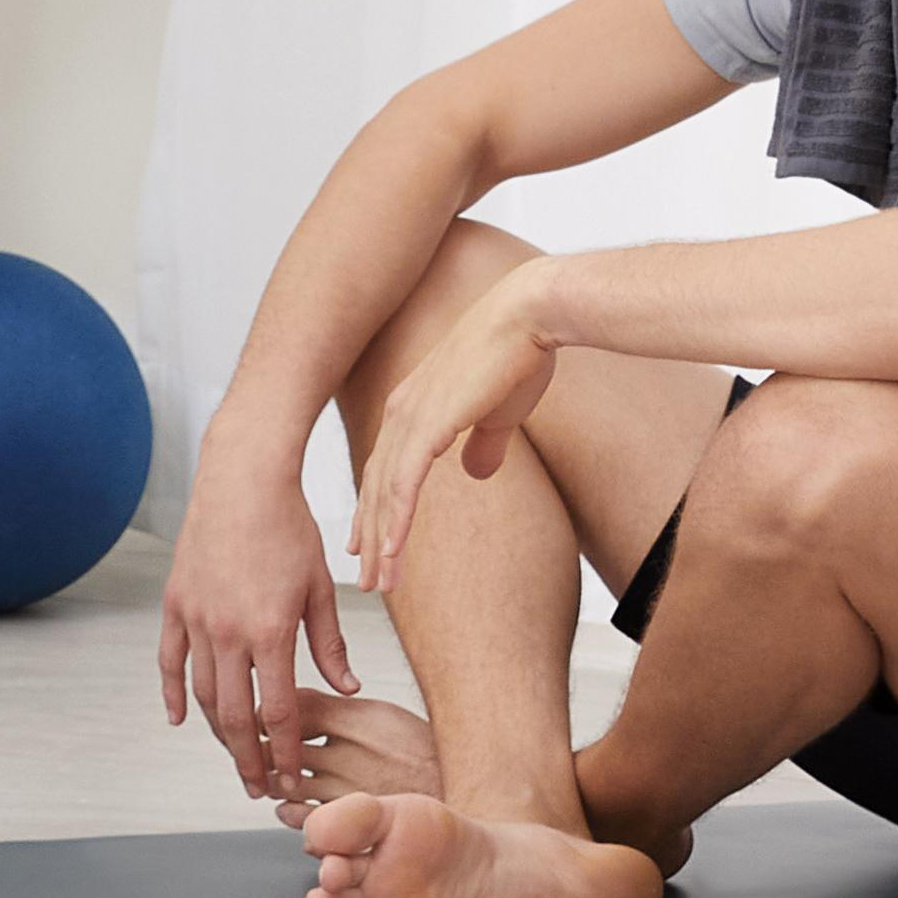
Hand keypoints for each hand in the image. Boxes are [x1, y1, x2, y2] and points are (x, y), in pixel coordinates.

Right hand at [156, 463, 355, 801]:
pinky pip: (169, 661)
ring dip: (217, 733)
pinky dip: (173, 695)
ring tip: (234, 756)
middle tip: (258, 788)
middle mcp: (228, 632)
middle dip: (248, 759)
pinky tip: (181, 721)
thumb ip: (330, 644)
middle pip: (235, 716)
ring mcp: (196, 619)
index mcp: (271, 631)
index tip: (290, 779)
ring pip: (202, 694)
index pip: (277, 712)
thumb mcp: (320, 587)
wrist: (243, 481)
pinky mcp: (175, 604)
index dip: (284, 752)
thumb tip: (347, 688)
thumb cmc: (291, 529)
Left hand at [348, 263, 560, 596]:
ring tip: (379, 581)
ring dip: (381, 541)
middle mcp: (402, 411)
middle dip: (372, 536)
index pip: (386, 467)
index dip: (377, 508)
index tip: (371, 544)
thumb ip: (484, 443)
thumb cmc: (520, 355)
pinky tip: (391, 552)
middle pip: (378, 486)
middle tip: (367, 578)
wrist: (530, 316)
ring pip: (385, 493)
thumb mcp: (497, 411)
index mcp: (414, 405)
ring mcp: (411, 418)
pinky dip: (395, 521)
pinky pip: (403, 485)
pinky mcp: (428, 424)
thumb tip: (477, 471)